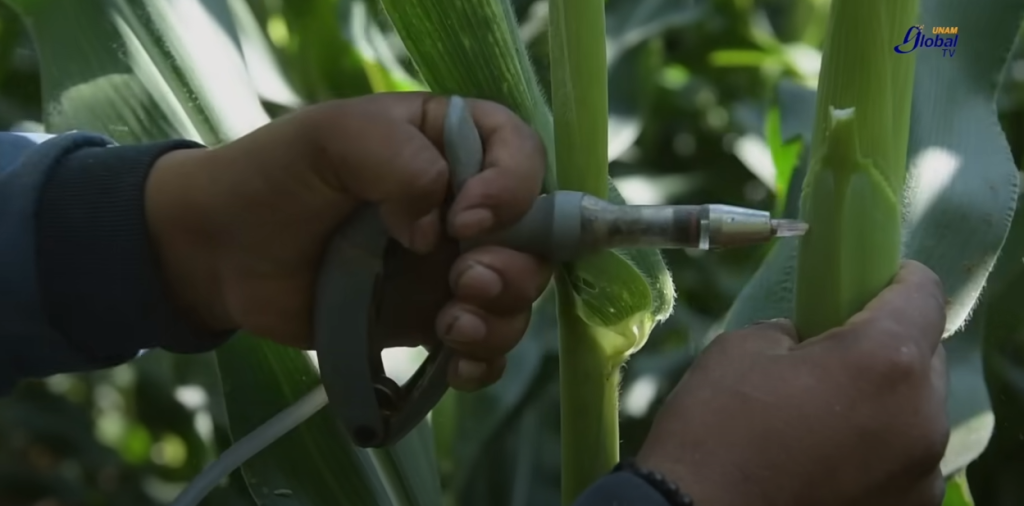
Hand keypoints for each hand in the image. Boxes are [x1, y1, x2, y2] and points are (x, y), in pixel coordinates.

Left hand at [144, 92, 552, 390]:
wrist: (222, 252)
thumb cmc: (276, 176)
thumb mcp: (333, 138)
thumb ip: (399, 160)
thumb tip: (442, 229)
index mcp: (451, 144)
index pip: (522, 156)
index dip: (515, 189)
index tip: (467, 220)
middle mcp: (465, 207)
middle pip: (535, 239)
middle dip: (513, 269)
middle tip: (463, 281)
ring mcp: (450, 267)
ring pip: (516, 298)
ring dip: (500, 319)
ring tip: (449, 326)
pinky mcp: (430, 320)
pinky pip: (482, 347)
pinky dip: (482, 361)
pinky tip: (453, 365)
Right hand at [638, 260, 948, 505]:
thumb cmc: (716, 427)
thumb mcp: (744, 347)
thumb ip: (794, 332)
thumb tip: (807, 344)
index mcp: (886, 362)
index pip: (923, 295)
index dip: (899, 277)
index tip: (873, 276)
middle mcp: (922, 418)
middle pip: (926, 355)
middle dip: (889, 343)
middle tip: (836, 348)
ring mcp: (919, 473)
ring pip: (916, 411)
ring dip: (884, 399)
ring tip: (828, 409)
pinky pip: (903, 458)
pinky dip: (877, 445)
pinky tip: (828, 451)